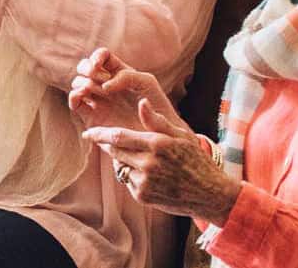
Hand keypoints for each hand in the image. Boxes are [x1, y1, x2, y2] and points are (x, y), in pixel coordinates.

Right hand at [68, 47, 186, 133]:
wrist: (159, 135)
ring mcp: (98, 101)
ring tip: (98, 91)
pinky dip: (74, 96)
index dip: (97, 56)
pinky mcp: (92, 117)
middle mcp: (106, 86)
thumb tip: (104, 87)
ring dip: (83, 82)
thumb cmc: (158, 107)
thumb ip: (127, 76)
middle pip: (85, 66)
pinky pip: (75, 102)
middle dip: (86, 67)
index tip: (99, 64)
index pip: (102, 56)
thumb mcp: (147, 82)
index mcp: (120, 74)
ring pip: (78, 83)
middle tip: (97, 75)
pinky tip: (83, 97)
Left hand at [83, 99, 240, 222]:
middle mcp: (148, 163)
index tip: (88, 133)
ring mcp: (144, 181)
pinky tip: (149, 176)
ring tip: (140, 161)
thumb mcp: (181, 135)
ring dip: (123, 162)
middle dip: (108, 147)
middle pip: (115, 152)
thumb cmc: (195, 160)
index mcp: (156, 144)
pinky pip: (128, 182)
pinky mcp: (142, 195)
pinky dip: (132, 176)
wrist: (208, 194)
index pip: (118, 137)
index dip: (100, 134)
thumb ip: (157, 120)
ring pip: (121, 167)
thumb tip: (141, 101)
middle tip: (107, 142)